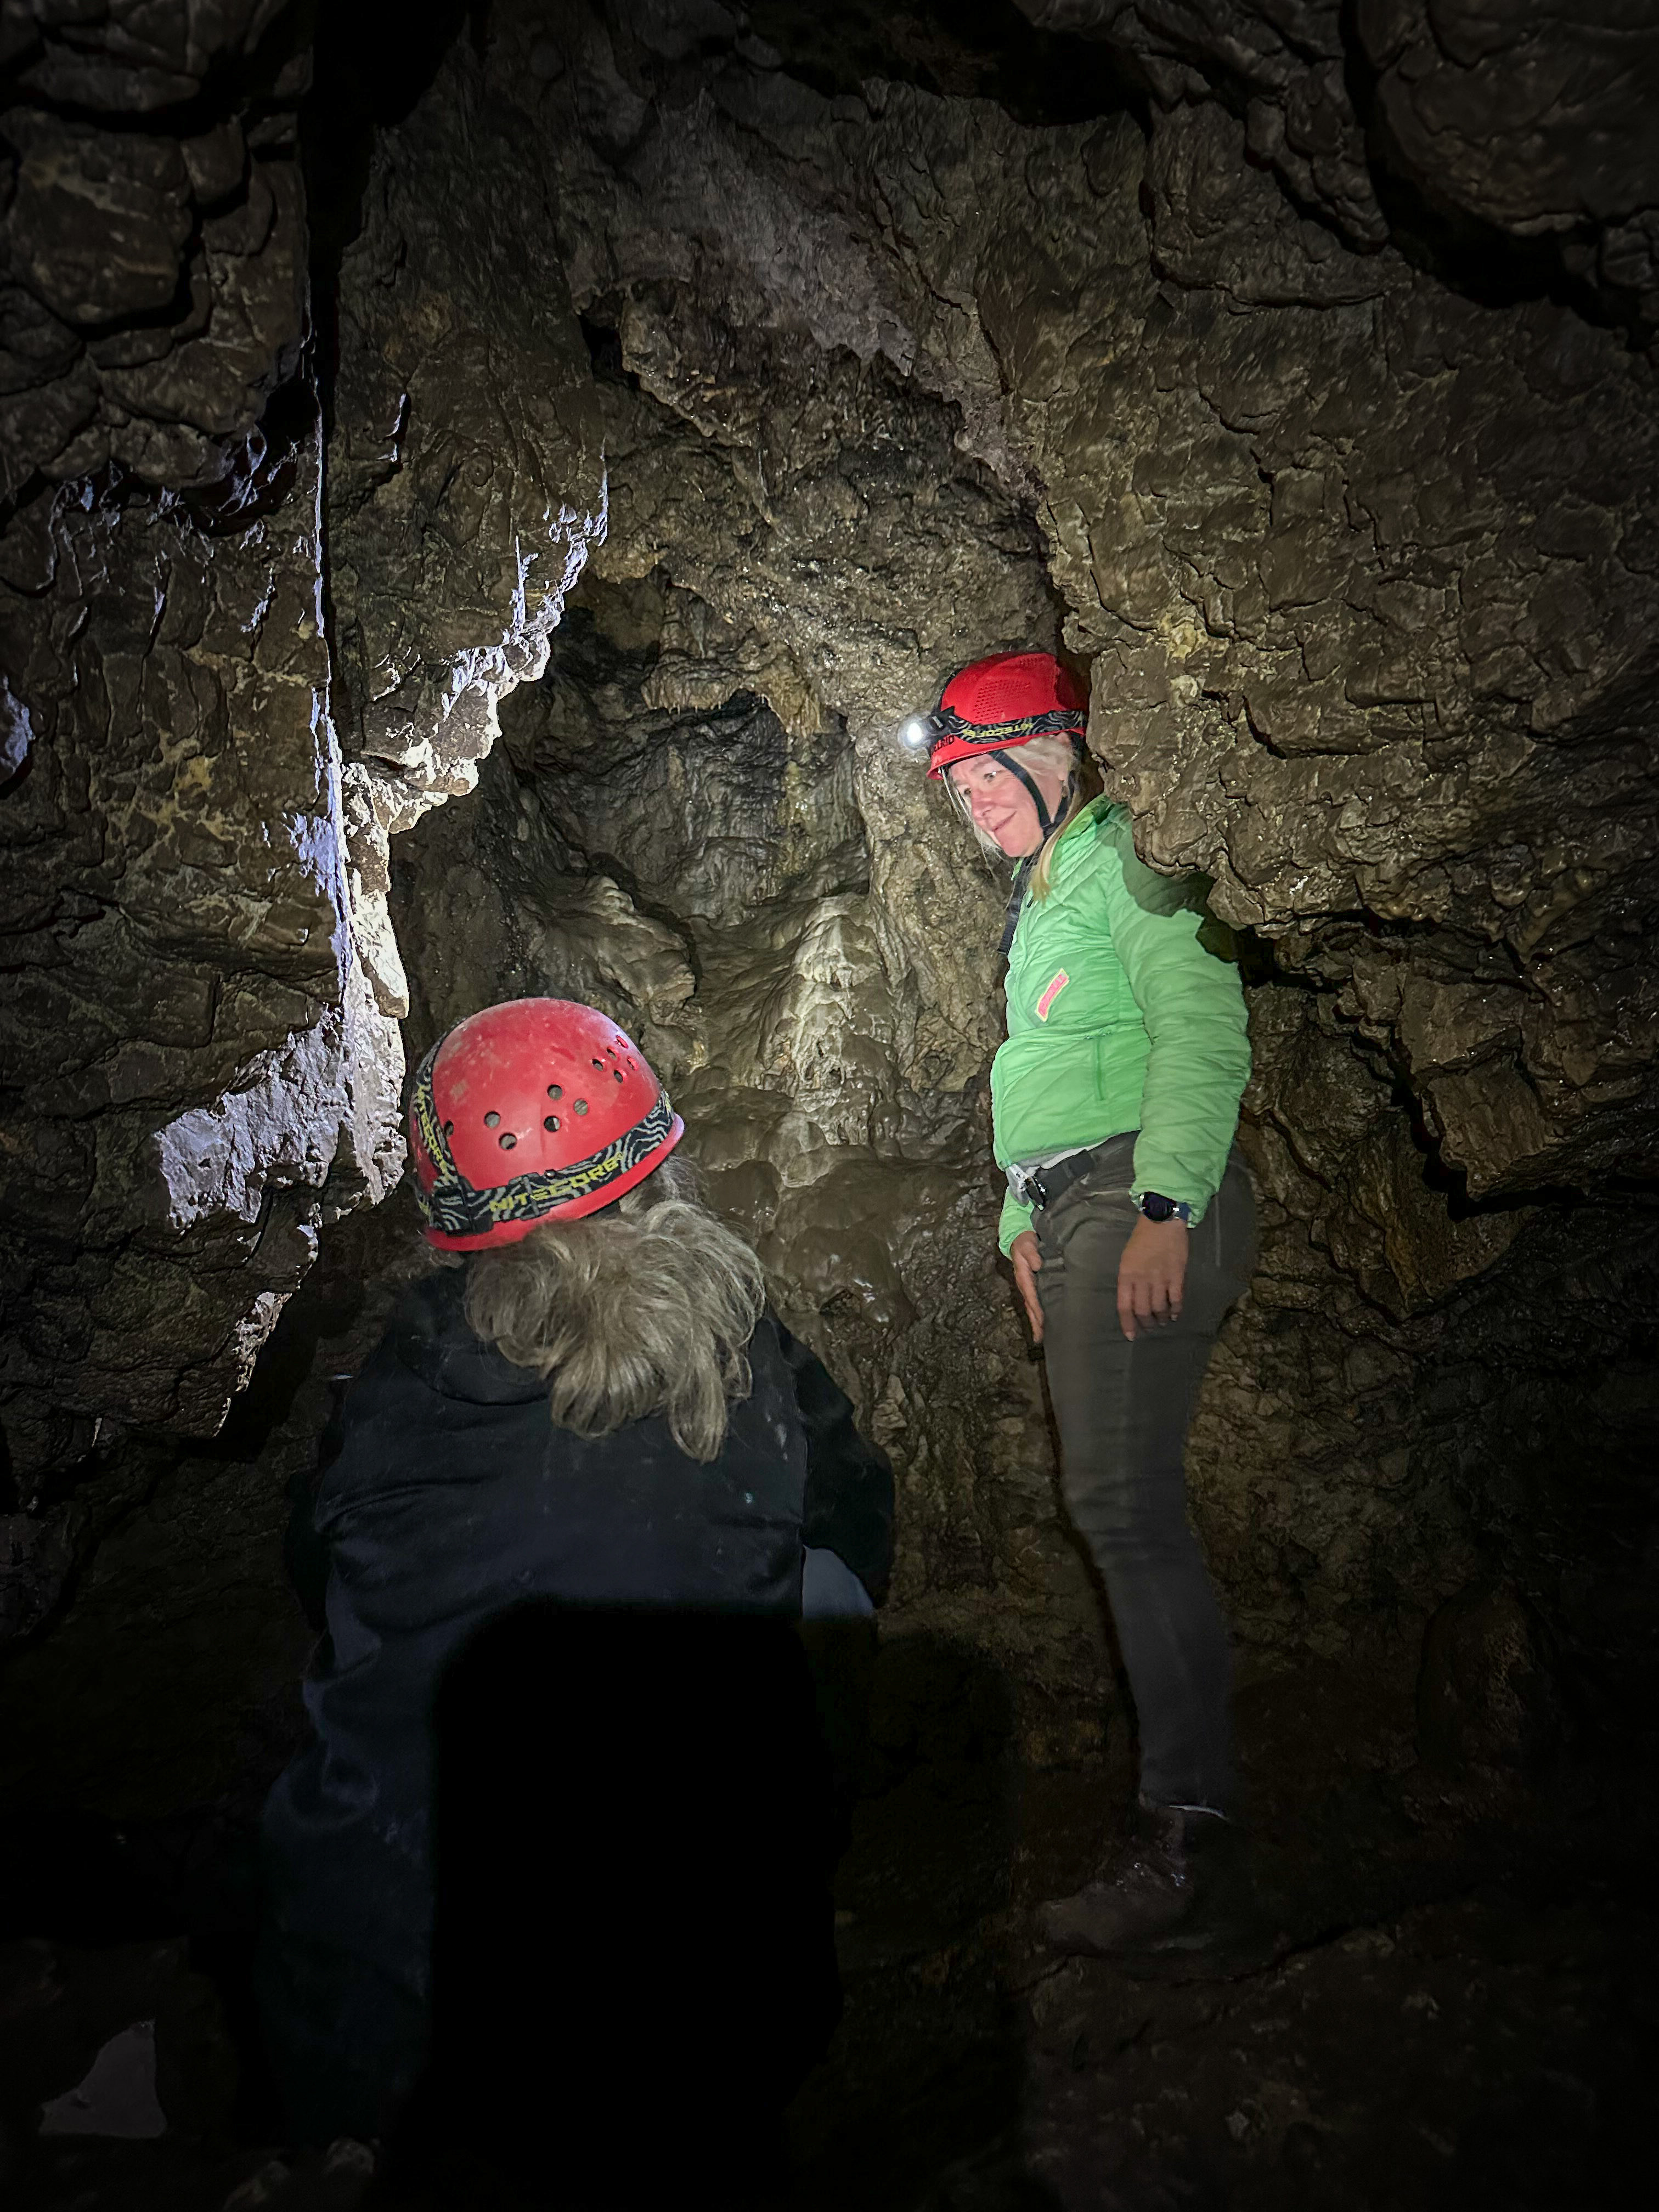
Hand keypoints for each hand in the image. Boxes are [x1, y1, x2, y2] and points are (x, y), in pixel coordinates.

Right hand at [1009, 1230, 1044, 1342]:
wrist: (1020, 1238)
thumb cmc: (1025, 1242)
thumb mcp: (1027, 1244)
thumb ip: (1032, 1254)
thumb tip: (1037, 1265)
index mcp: (1024, 1277)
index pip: (1031, 1297)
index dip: (1037, 1310)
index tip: (1042, 1322)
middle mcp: (1025, 1286)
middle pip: (1030, 1307)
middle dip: (1035, 1323)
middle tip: (1040, 1338)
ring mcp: (1029, 1287)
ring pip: (1032, 1308)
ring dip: (1036, 1322)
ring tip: (1041, 1337)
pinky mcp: (1034, 1286)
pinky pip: (1036, 1303)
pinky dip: (1039, 1314)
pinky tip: (1044, 1323)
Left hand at [1117, 1215, 1188, 1340]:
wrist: (1162, 1221)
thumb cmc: (1142, 1239)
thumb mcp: (1127, 1259)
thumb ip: (1129, 1280)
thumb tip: (1133, 1299)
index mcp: (1126, 1275)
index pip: (1124, 1306)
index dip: (1128, 1324)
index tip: (1131, 1336)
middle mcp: (1142, 1280)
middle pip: (1143, 1311)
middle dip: (1146, 1324)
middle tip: (1149, 1327)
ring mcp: (1160, 1278)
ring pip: (1159, 1309)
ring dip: (1161, 1319)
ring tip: (1163, 1322)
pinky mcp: (1177, 1276)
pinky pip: (1176, 1300)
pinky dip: (1176, 1310)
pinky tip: (1175, 1314)